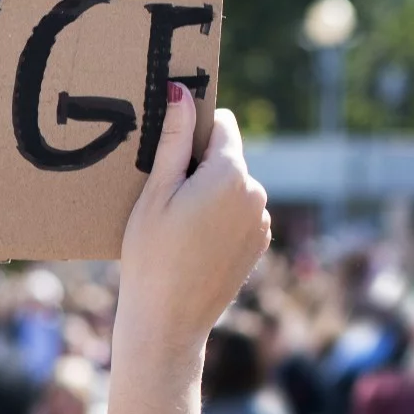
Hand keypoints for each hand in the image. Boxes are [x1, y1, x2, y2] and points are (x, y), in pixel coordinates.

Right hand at [114, 93, 270, 373]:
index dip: (193, 130)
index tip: (169, 152)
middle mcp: (256, 193)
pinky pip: (239, 214)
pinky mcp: (258, 244)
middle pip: (227, 157)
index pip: (221, 123)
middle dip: (199, 165)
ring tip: (177, 225)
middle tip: (164, 197)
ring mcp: (261, 221)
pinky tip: (192, 243)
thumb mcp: (155, 193)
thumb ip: (172, 140)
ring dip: (210, 193)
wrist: (168, 321)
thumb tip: (181, 92)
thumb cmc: (152, 255)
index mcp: (231, 173)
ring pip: (233, 187)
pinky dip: (219, 218)